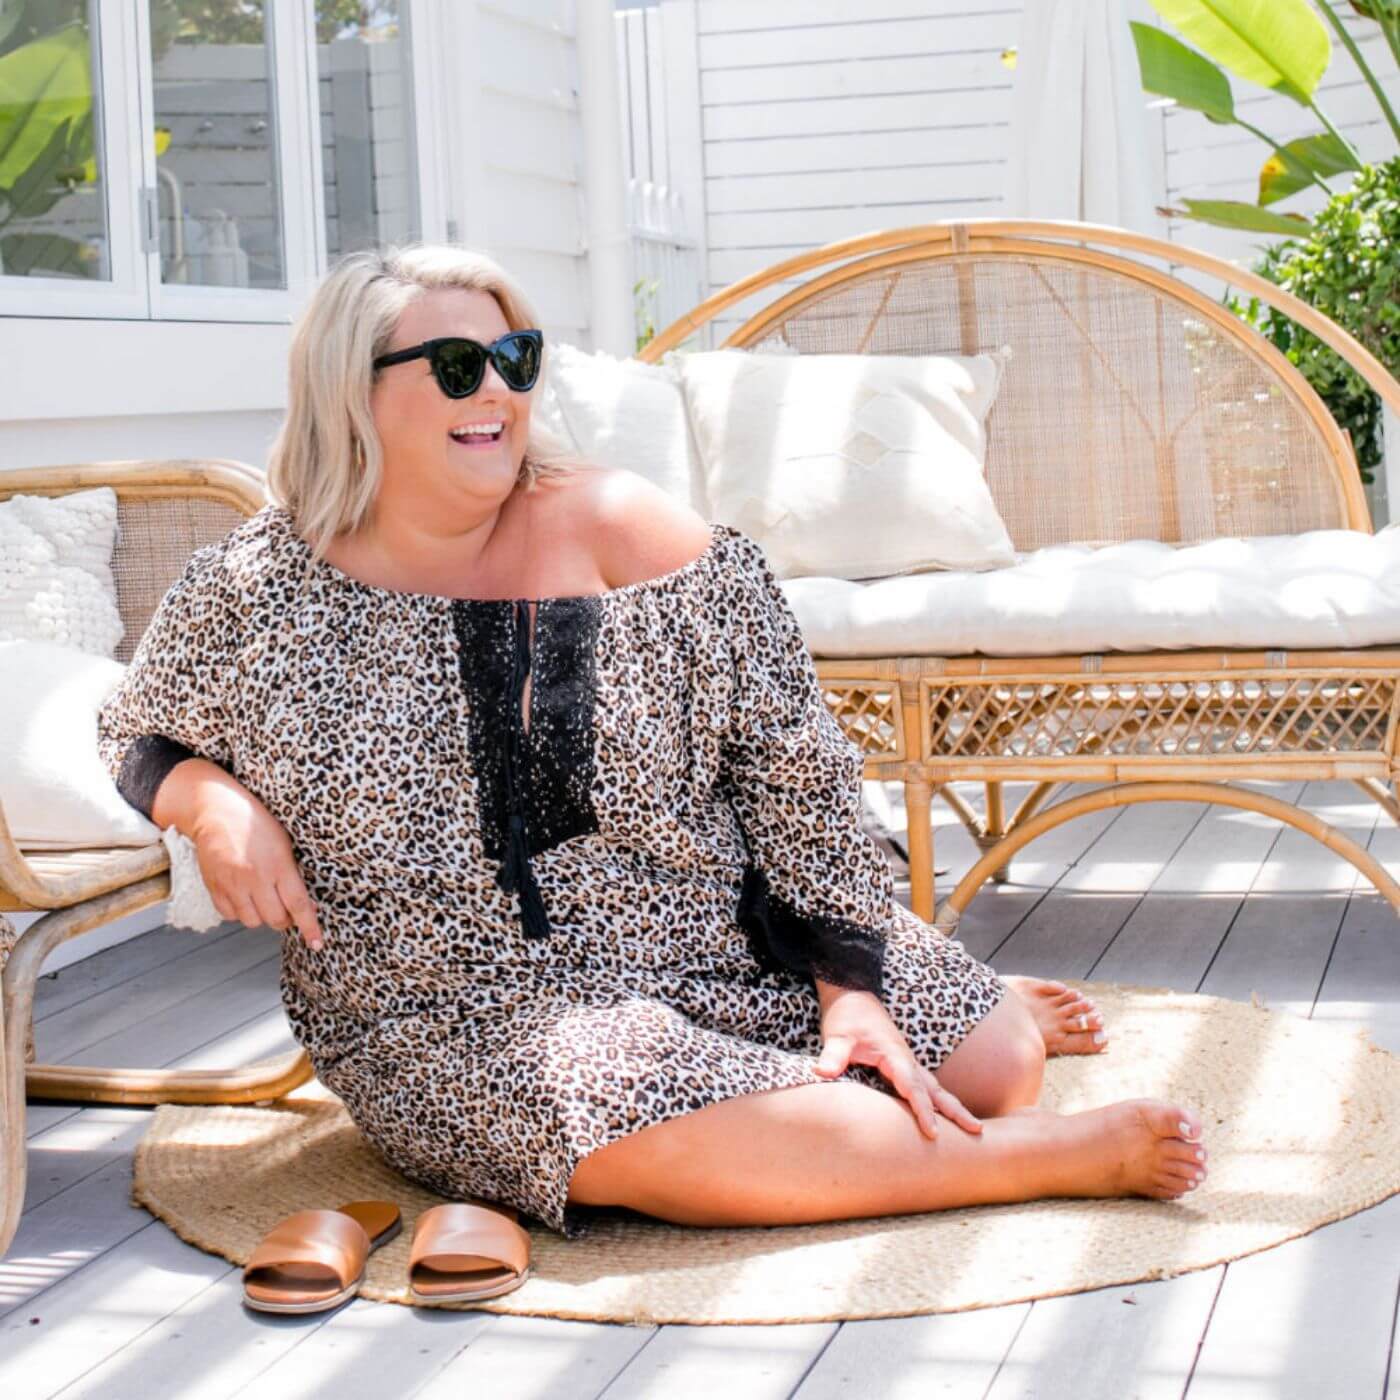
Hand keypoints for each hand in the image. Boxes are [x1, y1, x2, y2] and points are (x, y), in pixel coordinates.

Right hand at [175, 767, 323, 950]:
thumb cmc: (256, 824)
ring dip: (262, 916)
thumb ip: (292, 874)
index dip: (309, 927)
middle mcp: (254, 878)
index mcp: (278, 865)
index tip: (317, 943)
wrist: (216, 810)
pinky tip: (244, 896)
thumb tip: (305, 906)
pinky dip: (240, 912)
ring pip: (253, 921)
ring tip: (264, 899)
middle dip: (286, 920)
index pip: (298, 904)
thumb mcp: (284, 843)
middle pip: (276, 919)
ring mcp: (232, 884)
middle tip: (287, 909)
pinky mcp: (214, 887)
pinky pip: (230, 915)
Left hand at [814, 984, 981, 1139]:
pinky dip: (939, 1100)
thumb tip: (822, 1072)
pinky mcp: (902, 1063)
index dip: (923, 1111)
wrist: (851, 994)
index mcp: (895, 1055)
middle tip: (977, 1131)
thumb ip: (833, 1055)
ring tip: (973, 1127)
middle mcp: (907, 1059)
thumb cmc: (847, 1015)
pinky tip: (945, 1113)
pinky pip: (925, 1085)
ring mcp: (907, 1061)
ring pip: (935, 1088)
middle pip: (935, 1089)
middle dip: (956, 1111)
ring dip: (953, 1106)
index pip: (913, 1088)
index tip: (933, 1133)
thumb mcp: (837, 1035)